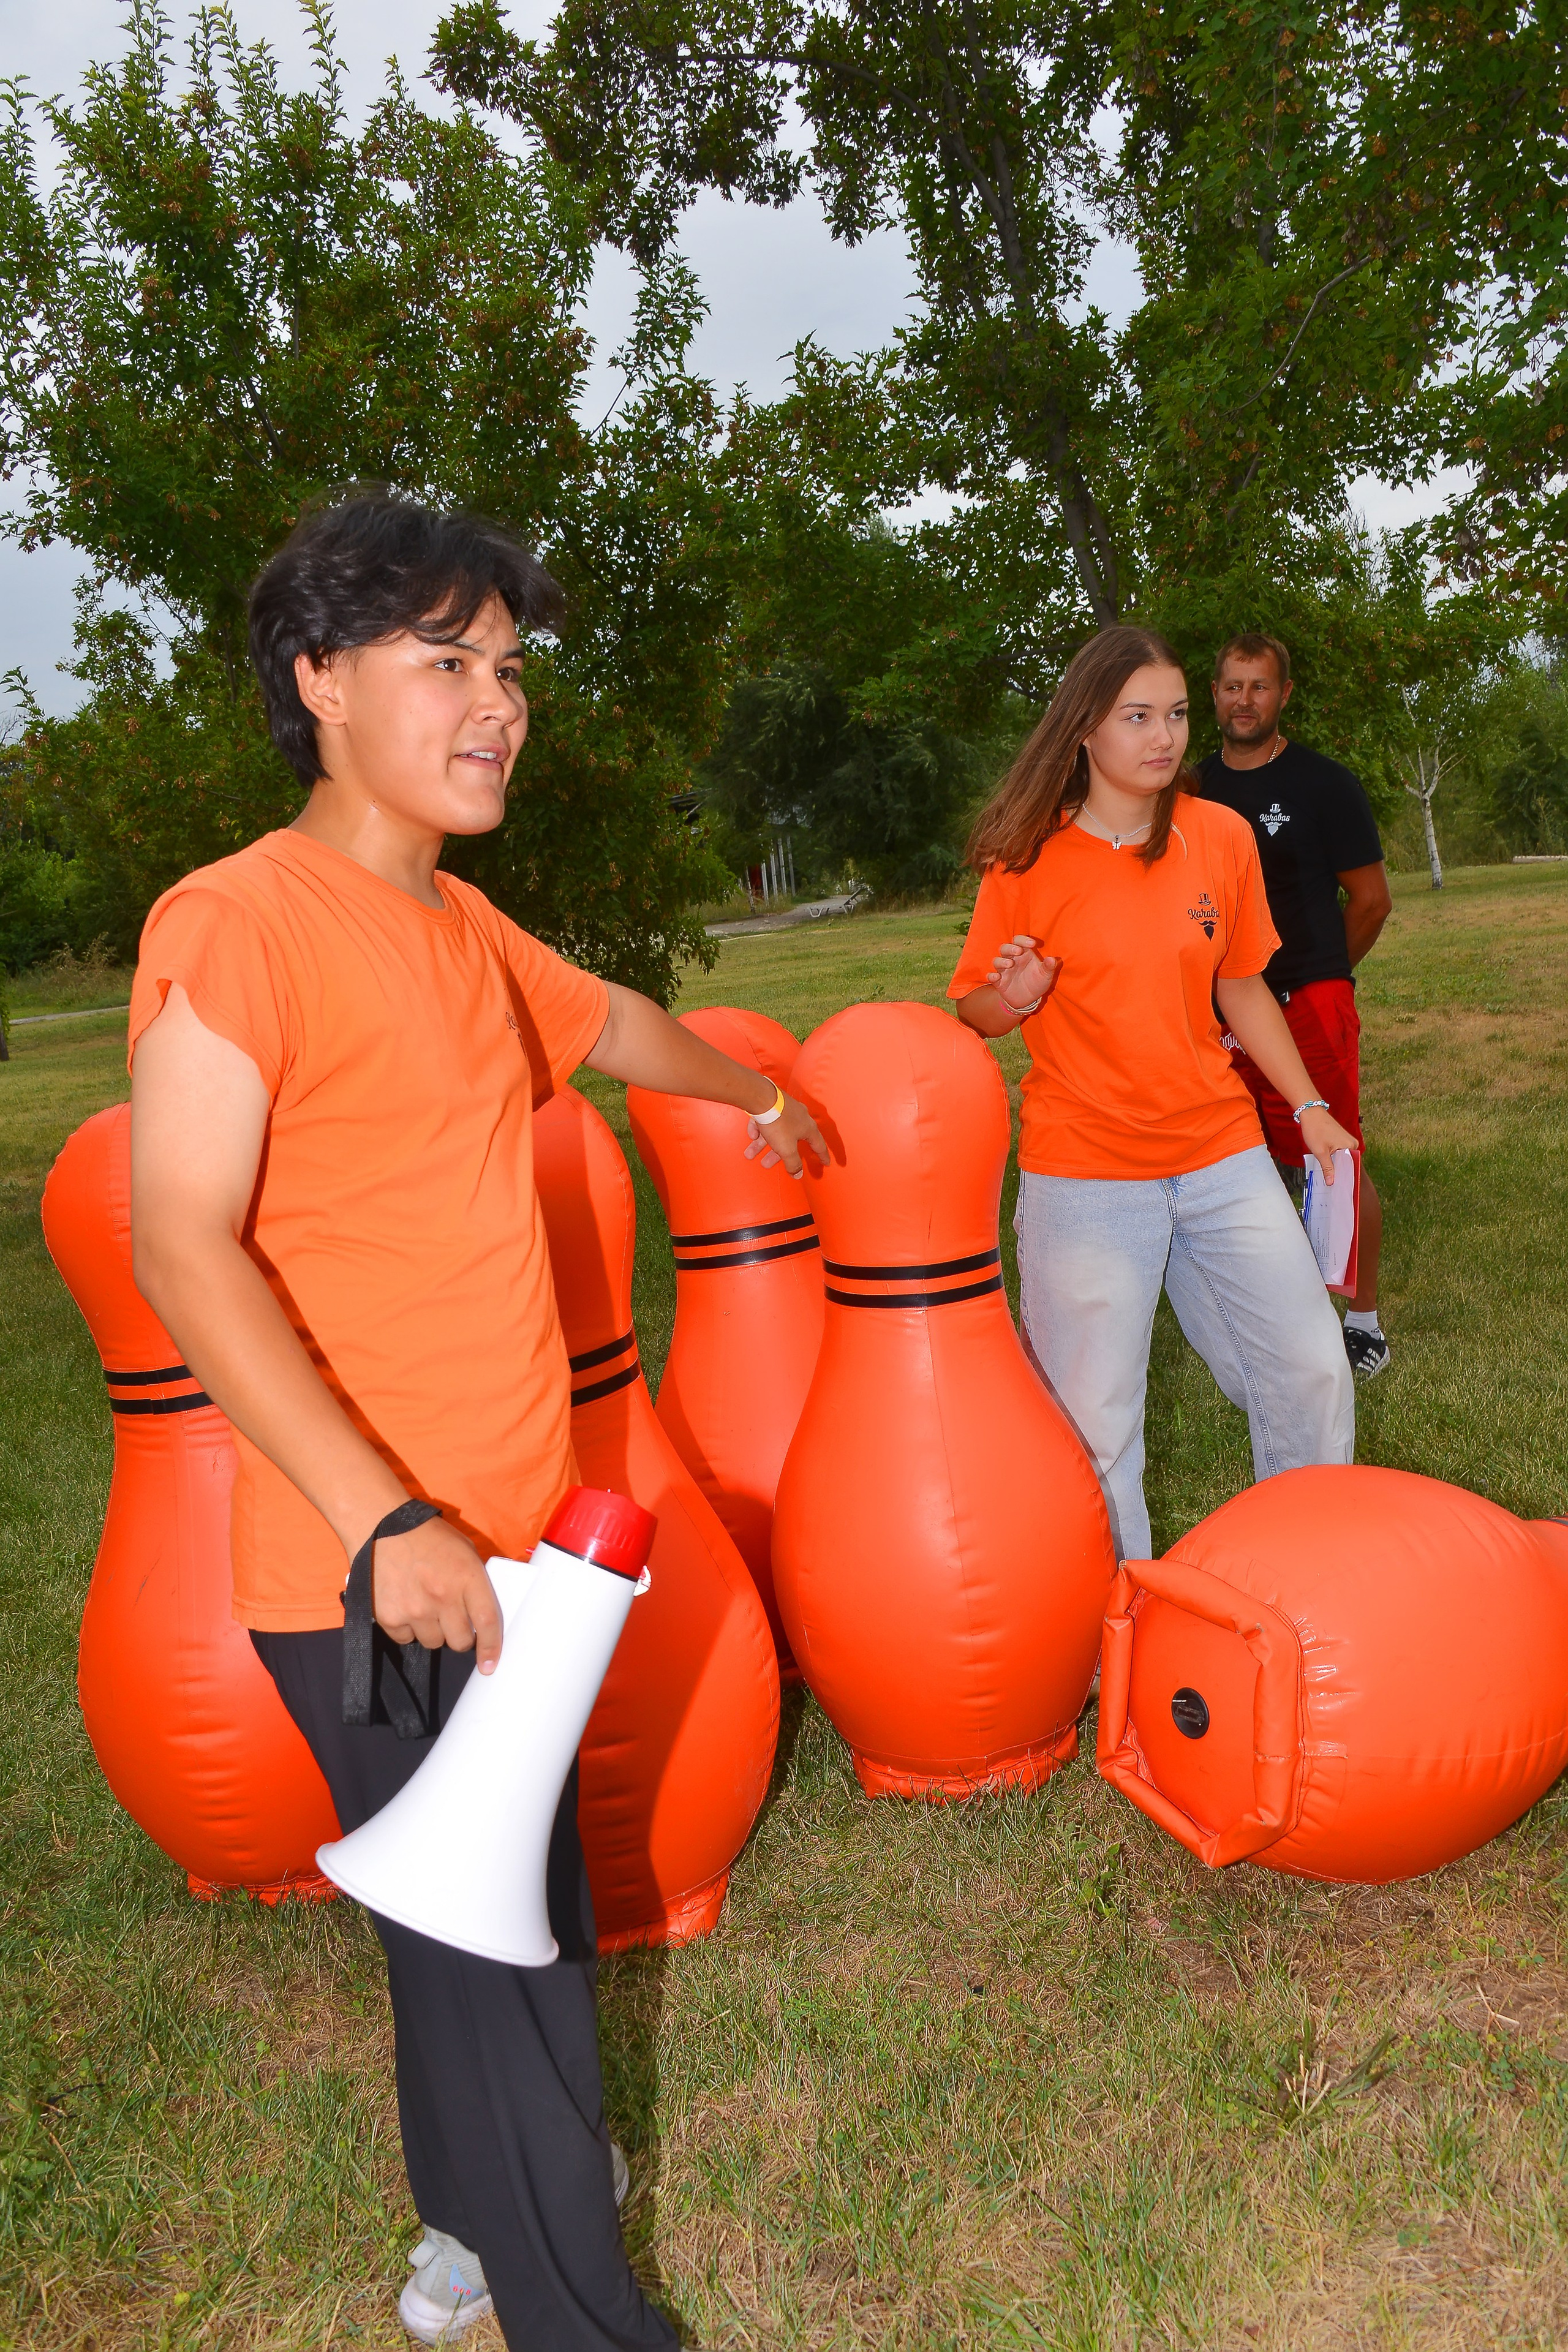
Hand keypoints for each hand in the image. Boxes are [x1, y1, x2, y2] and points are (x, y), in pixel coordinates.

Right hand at [372, 1516, 503, 1672]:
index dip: (491, 1648)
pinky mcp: (389, 1616)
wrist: (381, 1525)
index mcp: (467, 1577)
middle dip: (459, 1636)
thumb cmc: (427, 1536)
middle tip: (451, 1619)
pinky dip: (407, 1628)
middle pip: (460, 1642)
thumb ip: (475, 1581)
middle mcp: (443, 1597)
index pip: (487, 1623)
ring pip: (433, 1643)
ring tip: (424, 1605)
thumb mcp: (464, 1550)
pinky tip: (404, 1605)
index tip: (489, 1666)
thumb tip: (484, 1613)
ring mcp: (415, 1609)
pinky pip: (405, 1638)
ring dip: (432, 1631)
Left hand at [744, 1092, 826, 1179]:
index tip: (826, 1163)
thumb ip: (793, 1163)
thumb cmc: (777, 1121)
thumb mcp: (787, 1149)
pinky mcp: (772, 1104)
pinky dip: (759, 1130)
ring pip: (775, 1131)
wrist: (760, 1098)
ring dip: (762, 1144)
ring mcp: (785, 1110)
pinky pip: (766, 1120)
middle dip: (777, 1154)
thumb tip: (798, 1174)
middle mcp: (799, 1117)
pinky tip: (752, 1134)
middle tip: (767, 1163)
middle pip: (790, 1141)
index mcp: (808, 1127)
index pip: (819, 1145)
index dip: (822, 1156)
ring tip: (751, 1153)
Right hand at [987, 935, 1060, 1016]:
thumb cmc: (1037, 982)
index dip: (1023, 940)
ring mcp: (1004, 970)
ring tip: (1010, 964)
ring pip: (997, 961)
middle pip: (1005, 948)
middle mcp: (1012, 959)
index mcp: (1024, 954)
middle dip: (1010, 948)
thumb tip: (1053, 959)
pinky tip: (996, 977)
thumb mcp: (1046, 975)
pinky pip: (991, 976)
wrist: (1029, 999)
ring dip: (1001, 961)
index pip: (1019, 941)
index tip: (1032, 944)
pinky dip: (992, 976)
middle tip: (1018, 951)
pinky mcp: (999, 982)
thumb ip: (1049, 967)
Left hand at [1298, 1106, 1359, 1188]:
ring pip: (1342, 1159)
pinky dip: (1334, 1159)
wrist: (1311, 1113)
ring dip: (1335, 1166)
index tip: (1339, 1188)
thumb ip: (1328, 1168)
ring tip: (1329, 1179)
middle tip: (1332, 1186)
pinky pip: (1339, 1153)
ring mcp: (1347, 1141)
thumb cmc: (1315, 1129)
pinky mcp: (1341, 1139)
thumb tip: (1331, 1182)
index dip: (1344, 1178)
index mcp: (1351, 1147)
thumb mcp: (1320, 1152)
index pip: (1351, 1167)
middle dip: (1339, 1173)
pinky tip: (1328, 1167)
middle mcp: (1352, 1144)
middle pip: (1347, 1163)